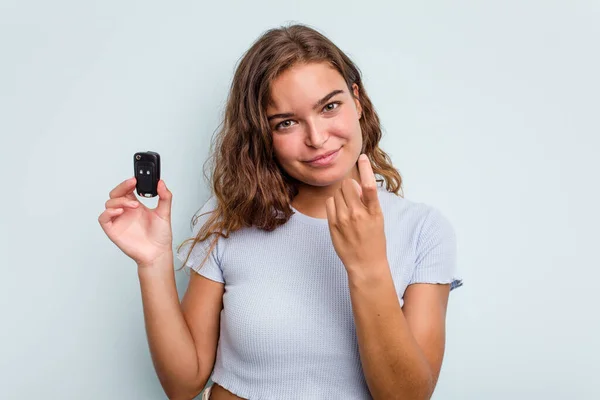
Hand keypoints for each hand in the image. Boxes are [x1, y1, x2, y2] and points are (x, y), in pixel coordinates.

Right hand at [98, 177, 172, 267]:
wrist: (157, 253)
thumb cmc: (160, 236)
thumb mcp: (165, 213)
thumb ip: (165, 197)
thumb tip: (162, 183)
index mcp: (135, 205)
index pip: (126, 189)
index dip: (128, 183)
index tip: (135, 179)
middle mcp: (125, 211)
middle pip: (115, 194)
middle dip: (122, 187)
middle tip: (132, 185)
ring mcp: (118, 220)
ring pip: (109, 203)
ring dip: (120, 200)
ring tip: (134, 205)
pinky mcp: (113, 230)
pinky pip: (103, 218)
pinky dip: (108, 212)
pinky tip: (119, 211)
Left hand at [325, 154, 387, 275]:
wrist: (365, 264)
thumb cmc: (374, 240)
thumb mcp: (377, 219)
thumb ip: (366, 201)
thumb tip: (353, 185)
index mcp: (374, 212)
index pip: (369, 185)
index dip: (365, 169)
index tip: (362, 157)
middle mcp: (358, 214)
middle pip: (348, 185)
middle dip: (350, 186)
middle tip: (354, 196)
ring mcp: (344, 220)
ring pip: (337, 193)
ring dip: (342, 195)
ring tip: (348, 208)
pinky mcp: (333, 225)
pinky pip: (329, 203)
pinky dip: (334, 204)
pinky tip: (340, 214)